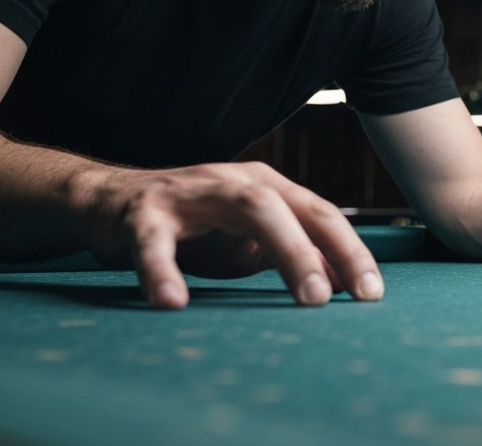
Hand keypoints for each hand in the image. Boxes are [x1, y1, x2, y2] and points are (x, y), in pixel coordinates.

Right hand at [70, 161, 382, 308]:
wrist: (107, 203)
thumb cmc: (190, 228)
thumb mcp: (247, 242)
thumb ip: (292, 254)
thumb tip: (345, 282)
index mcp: (264, 186)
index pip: (319, 214)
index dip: (350, 250)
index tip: (373, 293)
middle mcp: (233, 181)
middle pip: (289, 207)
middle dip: (320, 250)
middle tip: (337, 299)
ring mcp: (188, 192)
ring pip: (245, 209)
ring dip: (283, 250)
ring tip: (306, 296)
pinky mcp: (142, 212)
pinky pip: (154, 242)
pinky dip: (163, 270)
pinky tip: (172, 301)